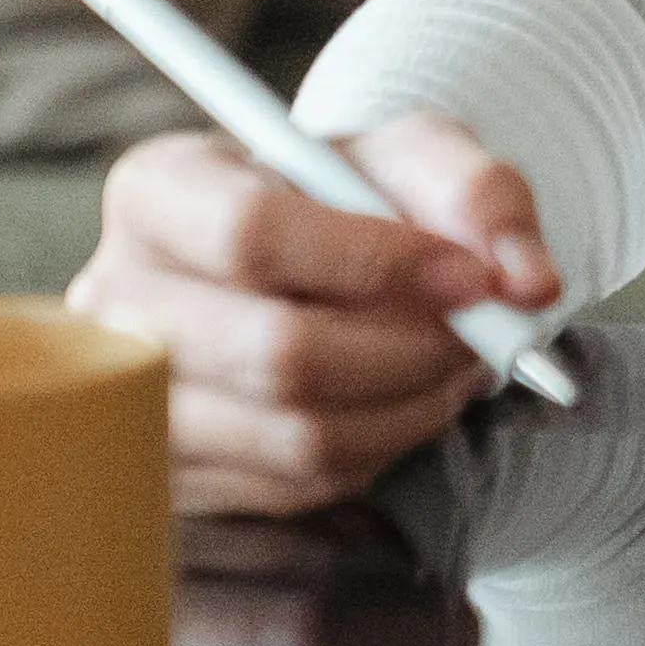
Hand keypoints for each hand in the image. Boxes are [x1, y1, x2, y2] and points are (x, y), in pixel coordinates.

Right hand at [70, 114, 561, 514]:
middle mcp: (118, 299)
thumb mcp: (417, 158)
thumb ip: (480, 193)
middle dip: (411, 351)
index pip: (250, 233)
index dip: (375, 261)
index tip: (469, 275)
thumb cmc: (351, 199)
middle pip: (276, 352)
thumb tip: (527, 280)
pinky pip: (296, 487)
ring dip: (408, 408)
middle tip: (481, 335)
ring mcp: (130, 402)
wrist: (315, 267)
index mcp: (160, 189)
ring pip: (295, 436)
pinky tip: (400, 402)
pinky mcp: (169, 478)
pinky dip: (376, 449)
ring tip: (452, 365)